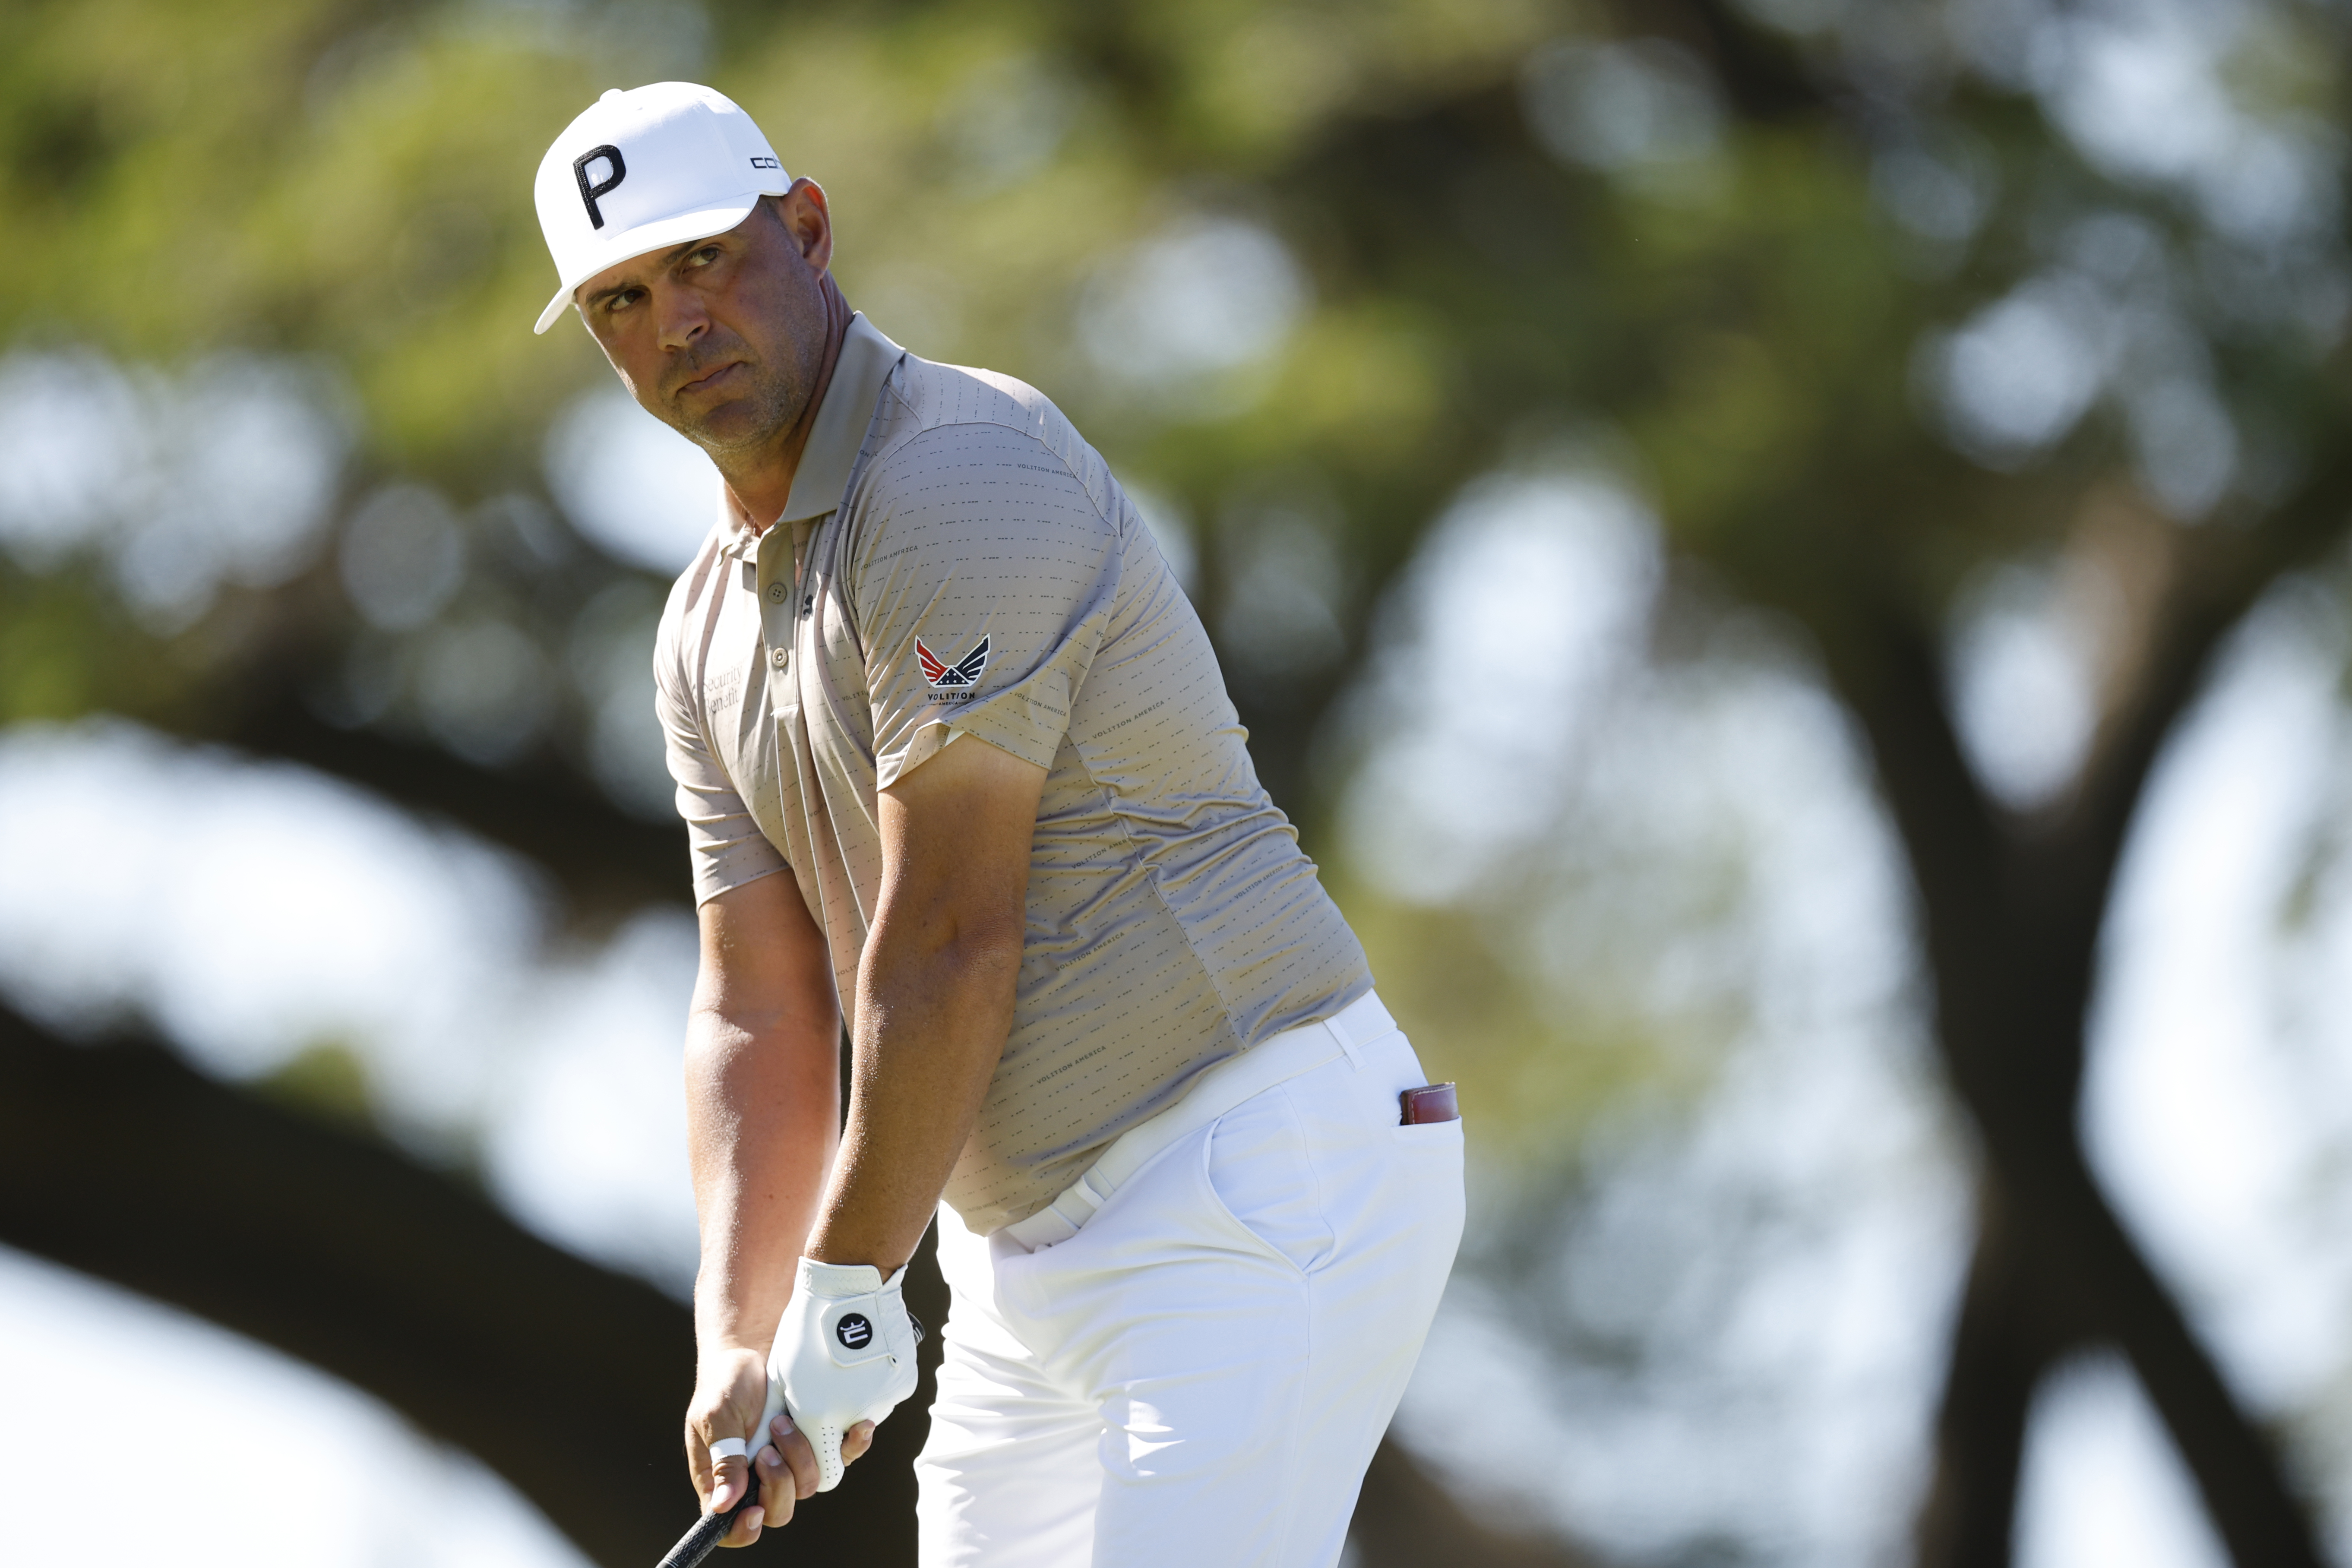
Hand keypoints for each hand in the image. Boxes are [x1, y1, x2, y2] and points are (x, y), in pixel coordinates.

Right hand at [684, 1343, 876, 1545]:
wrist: (753, 1345)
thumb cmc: (726, 1381)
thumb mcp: (717, 1416)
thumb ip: (723, 1459)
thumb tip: (723, 1505)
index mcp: (725, 1479)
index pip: (731, 1525)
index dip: (743, 1530)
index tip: (754, 1510)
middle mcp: (759, 1477)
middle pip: (778, 1510)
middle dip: (778, 1483)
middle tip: (768, 1448)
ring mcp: (790, 1460)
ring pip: (809, 1485)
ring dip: (801, 1457)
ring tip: (784, 1422)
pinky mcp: (816, 1440)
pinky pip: (840, 1457)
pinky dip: (851, 1445)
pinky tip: (856, 1426)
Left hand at [770, 1258, 922, 1491]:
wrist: (850, 1287)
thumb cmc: (806, 1328)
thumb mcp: (785, 1375)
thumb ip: (790, 1414)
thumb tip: (791, 1437)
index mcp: (820, 1417)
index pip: (823, 1472)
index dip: (813, 1461)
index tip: (805, 1438)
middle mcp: (856, 1417)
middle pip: (845, 1441)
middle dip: (834, 1424)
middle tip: (824, 1389)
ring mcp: (884, 1401)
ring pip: (868, 1415)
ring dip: (856, 1400)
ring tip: (844, 1361)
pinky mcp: (904, 1385)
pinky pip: (886, 1395)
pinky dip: (875, 1382)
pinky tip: (865, 1355)